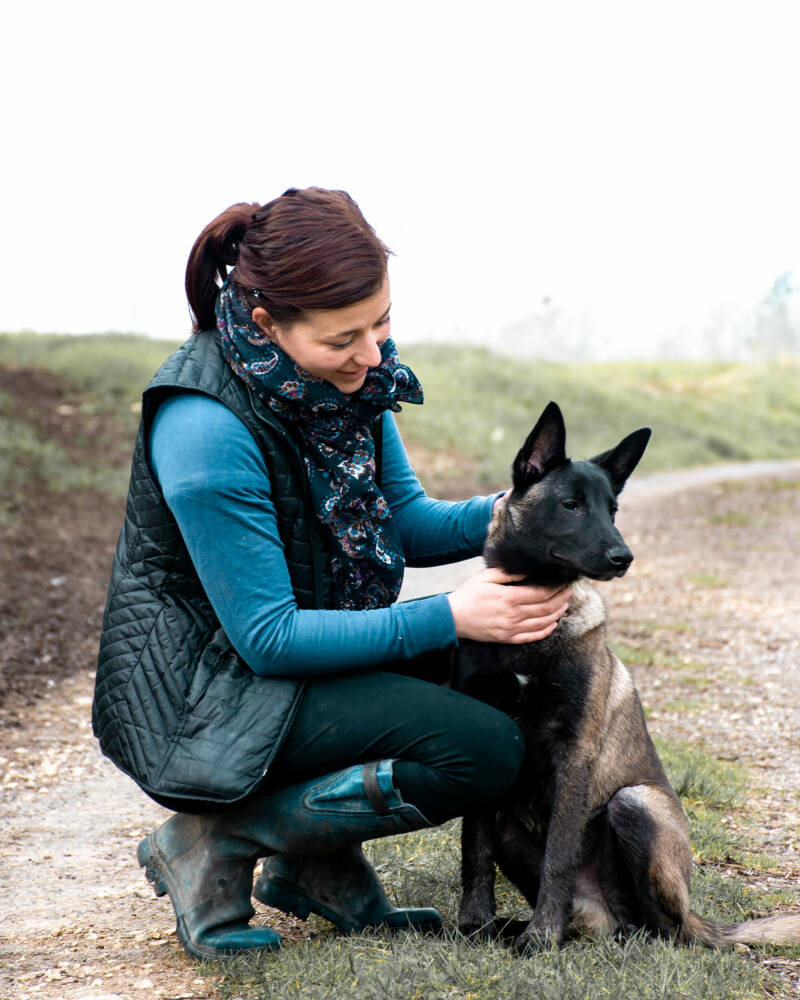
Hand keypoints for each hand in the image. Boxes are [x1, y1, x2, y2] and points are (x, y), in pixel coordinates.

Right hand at [447, 568, 570, 643]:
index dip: (555, 589)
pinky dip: (545, 631)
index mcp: (509, 597)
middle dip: (561, 600)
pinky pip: (532, 637)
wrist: (453, 618)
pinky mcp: (507, 638)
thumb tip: (528, 571)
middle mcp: (513, 615)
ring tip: (564, 606)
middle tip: (569, 592)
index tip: (563, 582)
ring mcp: (511, 629)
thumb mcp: (486, 577)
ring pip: (542, 623)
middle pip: (546, 608)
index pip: (541, 593)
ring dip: (557, 615)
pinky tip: (552, 625)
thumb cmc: (468, 594)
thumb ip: (509, 573)